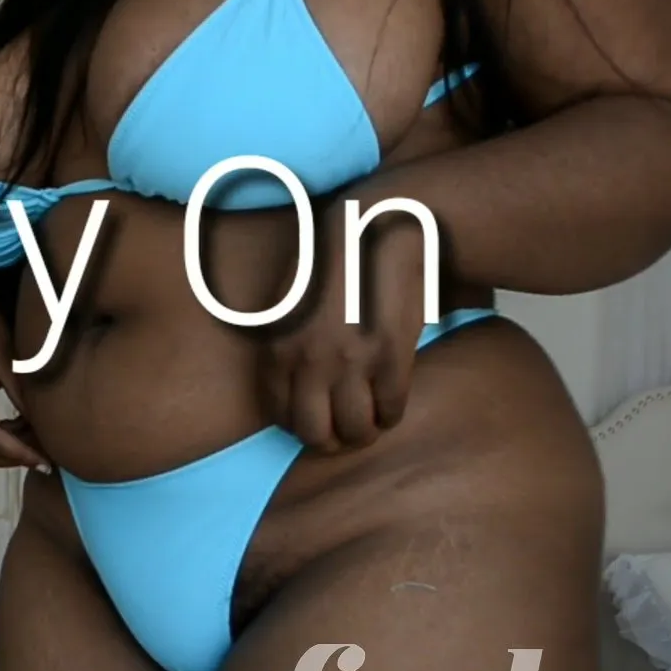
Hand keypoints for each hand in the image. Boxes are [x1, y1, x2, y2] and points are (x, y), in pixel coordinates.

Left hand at [263, 206, 428, 452]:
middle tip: (345, 431)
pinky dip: (392, 414)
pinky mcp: (389, 357)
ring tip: (371, 421)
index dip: (301, 426)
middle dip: (332, 440)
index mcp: (277, 348)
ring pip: (356, 430)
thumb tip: (292, 385)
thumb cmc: (329, 264)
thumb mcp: (285, 304)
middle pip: (315, 435)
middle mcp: (307, 362)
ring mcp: (349, 363)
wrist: (371, 230)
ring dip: (366, 431)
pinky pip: (391, 410)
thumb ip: (284, 346)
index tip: (316, 422)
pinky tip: (392, 403)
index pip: (281, 416)